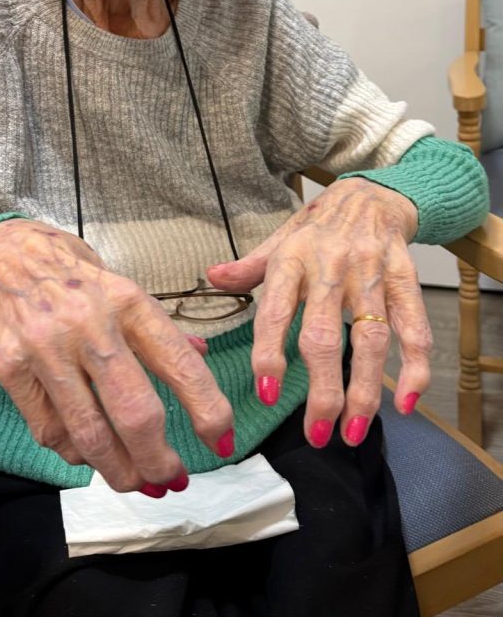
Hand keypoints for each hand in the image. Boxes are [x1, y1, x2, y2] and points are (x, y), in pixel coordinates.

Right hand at [0, 219, 232, 492]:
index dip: (208, 409)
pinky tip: (91, 457)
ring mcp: (45, 347)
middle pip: (135, 413)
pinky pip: (50, 431)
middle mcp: (89, 324)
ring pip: (90, 434)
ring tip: (138, 483)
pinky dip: (77, 454)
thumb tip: (202, 357)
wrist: (2, 255)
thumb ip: (161, 328)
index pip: (180, 363)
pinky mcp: (9, 368)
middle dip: (159, 460)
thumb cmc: (75, 275)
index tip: (222, 440)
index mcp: (128, 301)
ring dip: (121, 471)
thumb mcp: (124, 287)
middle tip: (172, 480)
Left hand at [207, 178, 431, 447]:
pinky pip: (414, 327)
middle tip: (317, 436)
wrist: (373, 192)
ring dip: (366, 392)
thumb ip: (249, 267)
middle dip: (323, 392)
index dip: (270, 353)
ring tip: (354, 432)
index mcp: (293, 259)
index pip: (275, 311)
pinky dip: (416, 367)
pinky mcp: (405, 278)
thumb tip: (211, 277)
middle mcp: (330, 267)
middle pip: (325, 336)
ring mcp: (371, 274)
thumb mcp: (281, 239)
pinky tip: (406, 401)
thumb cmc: (320, 226)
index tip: (267, 394)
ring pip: (371, 340)